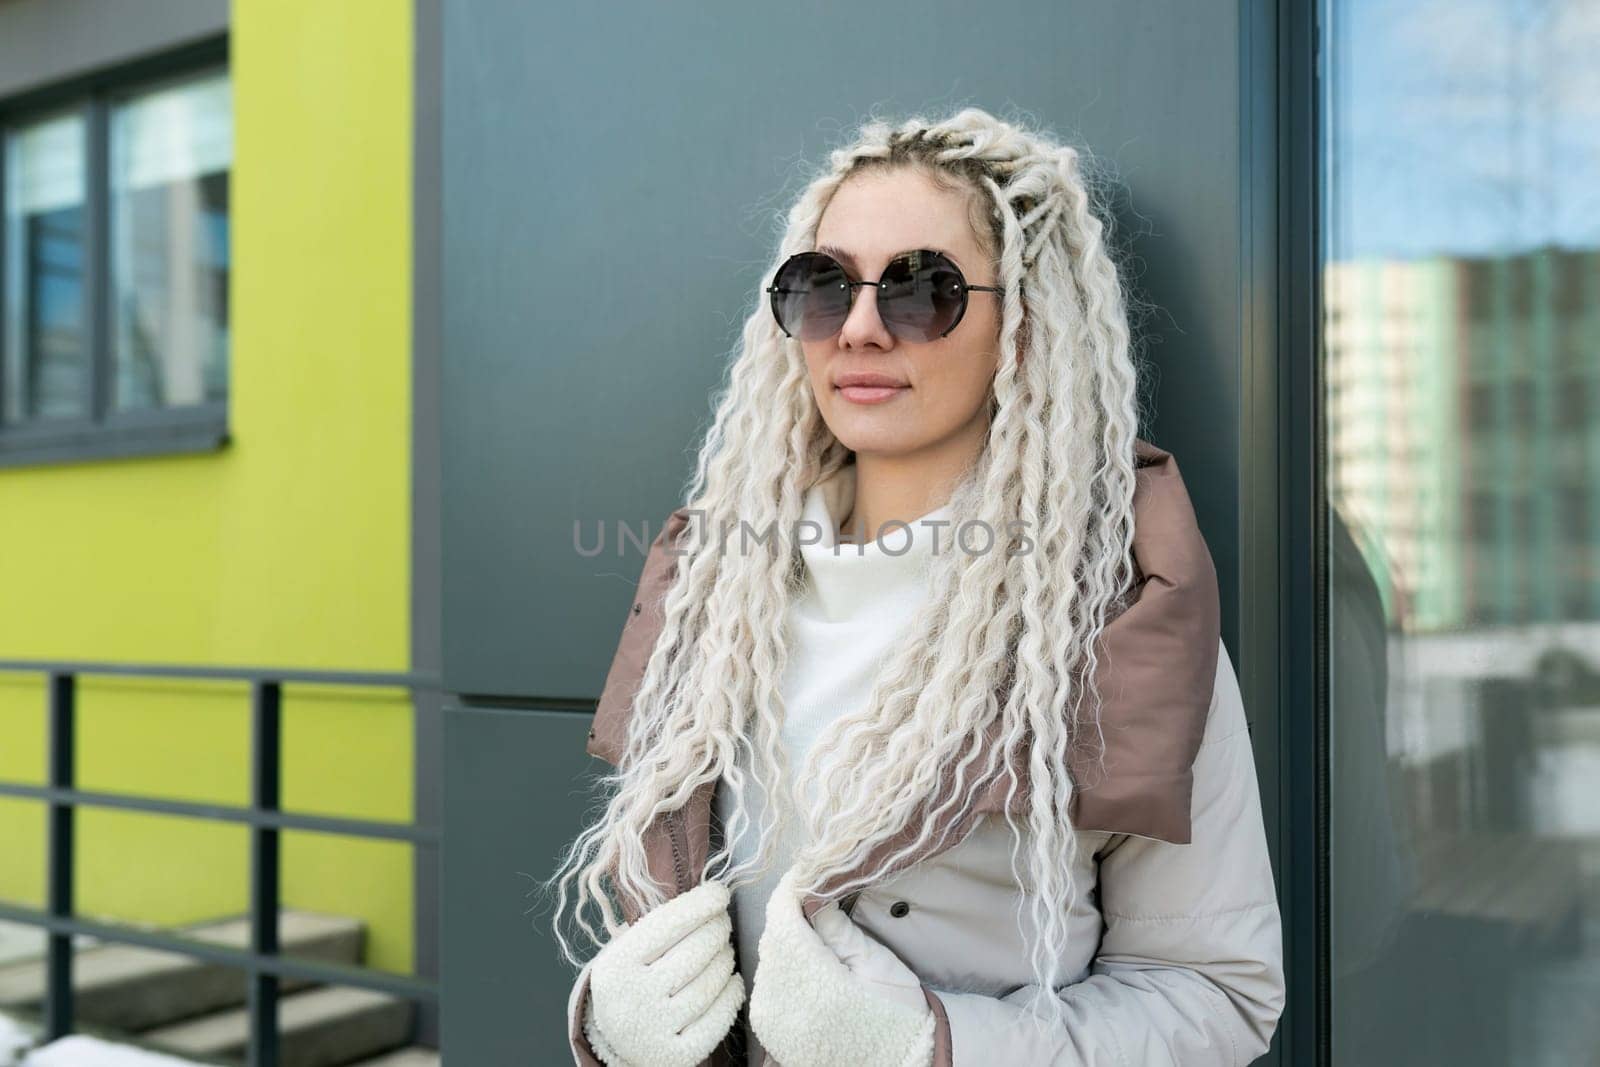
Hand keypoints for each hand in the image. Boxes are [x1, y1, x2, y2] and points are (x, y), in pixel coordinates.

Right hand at [583, 880, 744, 1066]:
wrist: (616, 1044)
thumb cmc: (631, 982)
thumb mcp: (626, 954)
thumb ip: (658, 928)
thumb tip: (709, 896)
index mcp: (616, 965)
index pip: (669, 924)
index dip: (701, 904)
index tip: (719, 893)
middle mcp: (633, 999)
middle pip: (696, 951)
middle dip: (717, 929)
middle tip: (722, 922)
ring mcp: (656, 1030)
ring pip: (710, 982)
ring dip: (726, 959)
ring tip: (725, 950)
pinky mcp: (677, 1055)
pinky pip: (719, 1017)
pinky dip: (731, 993)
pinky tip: (731, 981)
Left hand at [749, 869, 934, 1066]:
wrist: (903, 1064)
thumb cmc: (898, 1012)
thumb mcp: (873, 962)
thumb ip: (835, 928)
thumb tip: (810, 893)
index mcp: (808, 982)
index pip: (782, 919)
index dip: (790, 890)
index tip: (804, 871)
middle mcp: (781, 1004)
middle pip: (772, 939)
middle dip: (788, 914)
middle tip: (811, 894)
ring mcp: (773, 1023)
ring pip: (768, 961)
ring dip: (784, 941)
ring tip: (811, 928)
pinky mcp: (774, 1034)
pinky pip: (769, 987)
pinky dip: (782, 968)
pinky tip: (803, 962)